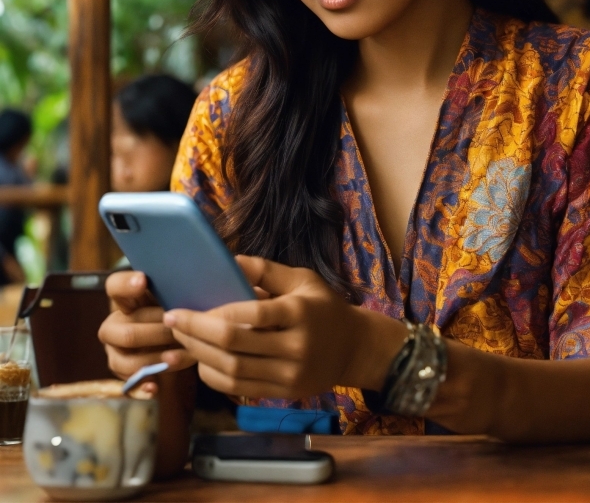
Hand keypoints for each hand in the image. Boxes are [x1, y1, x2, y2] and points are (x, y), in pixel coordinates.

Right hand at [98, 270, 194, 379]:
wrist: (175, 341)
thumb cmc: (177, 311)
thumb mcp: (176, 297)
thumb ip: (176, 290)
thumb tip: (197, 279)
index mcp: (125, 299)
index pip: (114, 286)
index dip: (126, 284)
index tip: (143, 281)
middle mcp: (114, 324)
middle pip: (128, 331)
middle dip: (158, 332)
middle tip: (181, 331)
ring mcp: (115, 351)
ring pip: (126, 360)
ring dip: (154, 360)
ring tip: (178, 357)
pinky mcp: (122, 373)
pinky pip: (128, 384)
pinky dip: (142, 387)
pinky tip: (155, 388)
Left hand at [161, 256, 365, 399]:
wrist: (354, 348)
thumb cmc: (323, 306)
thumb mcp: (301, 279)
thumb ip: (264, 270)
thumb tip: (226, 260)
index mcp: (299, 313)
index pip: (249, 315)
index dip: (211, 314)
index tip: (181, 307)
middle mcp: (295, 347)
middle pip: (234, 345)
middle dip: (195, 334)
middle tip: (171, 321)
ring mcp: (289, 374)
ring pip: (232, 370)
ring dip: (199, 355)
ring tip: (181, 339)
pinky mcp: (283, 393)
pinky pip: (239, 388)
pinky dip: (214, 375)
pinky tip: (201, 359)